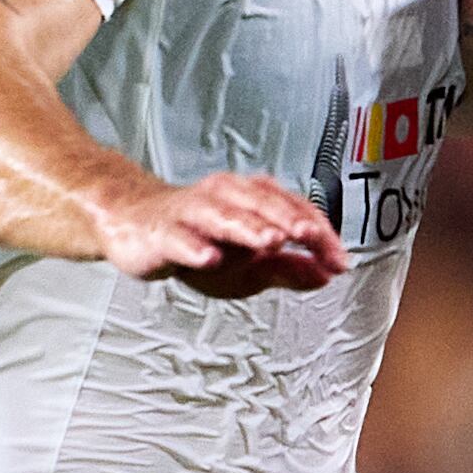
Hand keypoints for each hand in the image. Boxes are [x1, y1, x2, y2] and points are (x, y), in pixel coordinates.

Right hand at [98, 173, 346, 296]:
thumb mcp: (249, 266)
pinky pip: (178, 239)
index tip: (339, 261)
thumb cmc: (197, 242)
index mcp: (250, 199)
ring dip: (248, 228)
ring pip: (222, 216)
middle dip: (288, 220)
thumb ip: (288, 270)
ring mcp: (190, 213)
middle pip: (261, 204)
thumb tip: (327, 275)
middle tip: (311, 236)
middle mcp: (223, 197)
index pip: (292, 211)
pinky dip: (194, 247)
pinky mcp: (160, 233)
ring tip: (272, 241)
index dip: (319, 235)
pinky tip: (210, 257)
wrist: (132, 225)